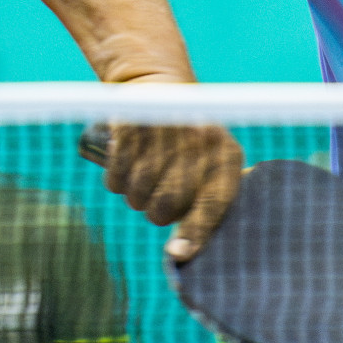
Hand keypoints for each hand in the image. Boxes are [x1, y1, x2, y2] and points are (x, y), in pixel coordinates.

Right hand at [101, 123, 243, 261]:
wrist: (163, 89)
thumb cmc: (191, 144)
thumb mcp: (213, 164)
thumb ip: (208, 203)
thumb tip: (182, 254)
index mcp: (226, 154)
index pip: (214, 202)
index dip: (196, 232)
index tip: (178, 254)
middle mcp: (199, 140)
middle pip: (169, 204)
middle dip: (158, 213)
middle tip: (158, 201)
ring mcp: (165, 132)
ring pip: (139, 195)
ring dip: (136, 198)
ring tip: (145, 180)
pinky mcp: (132, 127)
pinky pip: (116, 179)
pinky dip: (117, 182)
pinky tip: (127, 168)